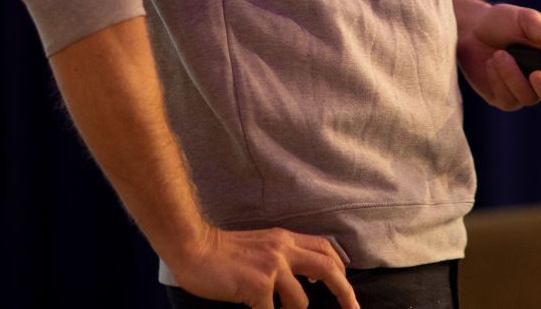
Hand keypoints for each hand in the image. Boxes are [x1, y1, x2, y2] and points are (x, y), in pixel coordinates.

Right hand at [169, 225, 357, 308]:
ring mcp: (272, 267)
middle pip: (328, 268)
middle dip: (345, 292)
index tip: (347, 289)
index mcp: (285, 239)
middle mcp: (283, 249)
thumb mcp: (260, 245)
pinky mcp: (257, 286)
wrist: (194, 248)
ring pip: (301, 301)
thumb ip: (281, 257)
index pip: (326, 249)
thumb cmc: (221, 251)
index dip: (341, 269)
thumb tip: (300, 281)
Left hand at [454, 0, 540, 113]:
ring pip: (528, 99)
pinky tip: (491, 64)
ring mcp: (521, 92)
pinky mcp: (501, 98)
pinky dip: (499, 80)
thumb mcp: (526, 20)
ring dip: (514, 77)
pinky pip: (506, 99)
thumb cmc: (503, 21)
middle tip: (536, 73)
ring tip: (500, 54)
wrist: (470, 28)